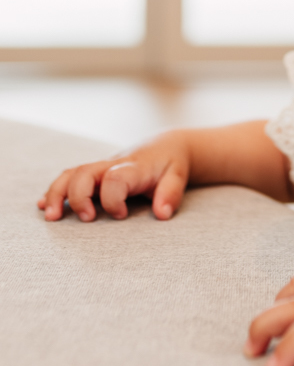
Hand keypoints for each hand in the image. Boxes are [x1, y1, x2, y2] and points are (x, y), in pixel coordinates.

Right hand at [37, 132, 191, 222]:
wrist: (165, 145)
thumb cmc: (170, 164)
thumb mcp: (178, 176)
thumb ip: (171, 194)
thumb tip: (162, 214)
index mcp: (134, 168)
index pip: (115, 179)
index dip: (113, 199)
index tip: (121, 216)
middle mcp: (113, 165)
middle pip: (85, 173)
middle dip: (78, 196)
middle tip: (87, 219)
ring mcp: (101, 168)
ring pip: (72, 173)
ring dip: (57, 193)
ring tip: (50, 217)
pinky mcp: (95, 173)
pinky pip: (70, 177)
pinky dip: (55, 191)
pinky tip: (43, 205)